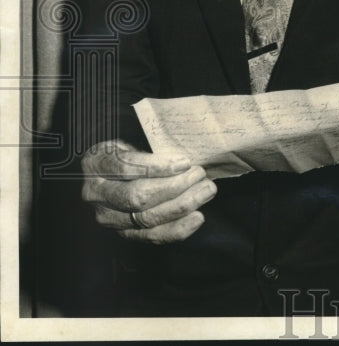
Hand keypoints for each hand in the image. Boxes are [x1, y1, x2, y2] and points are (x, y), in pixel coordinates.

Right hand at [81, 139, 216, 243]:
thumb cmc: (132, 149)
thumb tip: (182, 153)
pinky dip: (178, 229)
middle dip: (174, 187)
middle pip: (136, 196)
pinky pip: (152, 236)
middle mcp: (96, 194)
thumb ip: (151, 144)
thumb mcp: (133, 137)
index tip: (184, 162)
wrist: (119, 171)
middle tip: (199, 174)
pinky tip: (197, 217)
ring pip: (146, 218)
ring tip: (206, 190)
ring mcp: (108, 217)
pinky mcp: (124, 233)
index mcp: (96, 163)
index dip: (157, 167)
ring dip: (182, 205)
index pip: (124, 167)